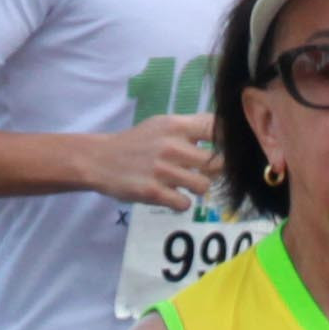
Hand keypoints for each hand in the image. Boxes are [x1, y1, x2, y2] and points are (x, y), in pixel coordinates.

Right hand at [89, 113, 219, 211]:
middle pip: (218, 163)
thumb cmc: (138, 143)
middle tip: (202, 172)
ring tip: (184, 184)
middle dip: (214, 171)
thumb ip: (192, 127)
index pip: (217, 129)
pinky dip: (181, 202)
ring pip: (204, 186)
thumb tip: (226, 133)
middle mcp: (172, 146)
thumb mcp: (162, 125)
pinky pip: (185, 203)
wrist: (100, 160)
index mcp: (176, 126)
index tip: (224, 150)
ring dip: (197, 188)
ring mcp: (162, 170)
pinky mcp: (153, 192)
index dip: (228, 142)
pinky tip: (171, 195)